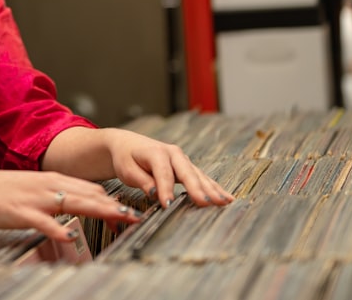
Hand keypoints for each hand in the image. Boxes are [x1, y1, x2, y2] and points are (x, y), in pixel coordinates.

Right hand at [0, 169, 142, 241]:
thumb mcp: (30, 188)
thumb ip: (52, 196)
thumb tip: (73, 206)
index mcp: (51, 180)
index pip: (90, 188)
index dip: (112, 200)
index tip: (131, 210)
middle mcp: (48, 186)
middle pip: (89, 194)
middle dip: (115, 206)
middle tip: (136, 216)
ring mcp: (35, 199)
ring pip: (74, 203)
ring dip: (99, 211)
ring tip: (119, 218)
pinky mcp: (20, 212)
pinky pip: (43, 221)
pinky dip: (58, 228)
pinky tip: (70, 235)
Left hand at [102, 128, 234, 209]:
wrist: (127, 145)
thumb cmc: (126, 158)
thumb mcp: (127, 170)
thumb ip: (142, 181)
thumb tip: (156, 194)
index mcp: (156, 152)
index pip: (163, 173)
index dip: (166, 190)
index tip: (168, 205)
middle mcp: (173, 153)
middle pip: (188, 173)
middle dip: (198, 189)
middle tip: (208, 204)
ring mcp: (182, 160)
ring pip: (199, 176)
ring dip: (212, 189)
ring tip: (225, 202)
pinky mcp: (186, 167)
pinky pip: (202, 178)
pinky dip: (213, 188)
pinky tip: (225, 198)